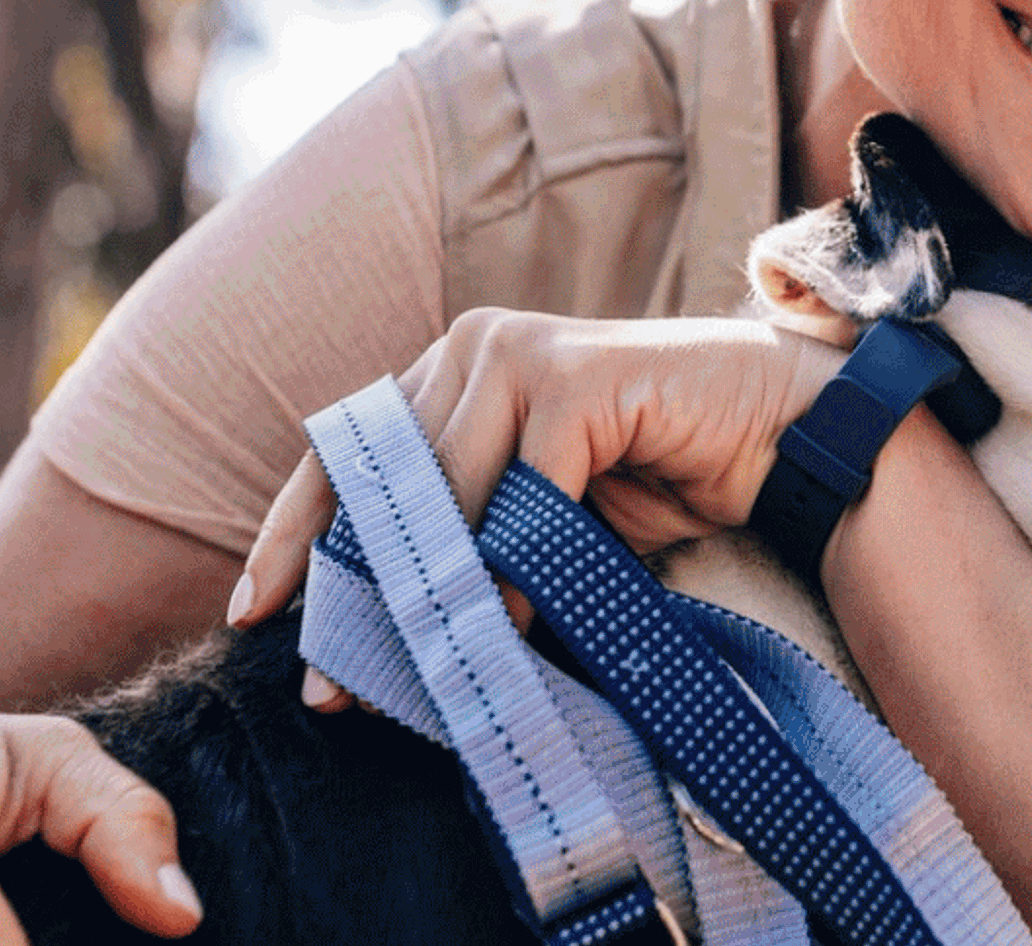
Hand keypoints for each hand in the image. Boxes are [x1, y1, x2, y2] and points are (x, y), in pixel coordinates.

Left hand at [224, 309, 845, 650]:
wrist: (778, 436)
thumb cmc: (656, 480)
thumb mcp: (537, 522)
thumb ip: (463, 547)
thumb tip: (377, 639)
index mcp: (446, 371)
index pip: (344, 455)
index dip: (295, 535)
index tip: (253, 614)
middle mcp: (469, 346)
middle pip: (379, 479)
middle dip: (352, 590)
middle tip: (328, 685)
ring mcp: (520, 351)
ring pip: (442, 487)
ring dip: (430, 590)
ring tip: (416, 673)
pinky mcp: (578, 376)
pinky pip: (522, 488)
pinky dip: (512, 564)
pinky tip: (507, 626)